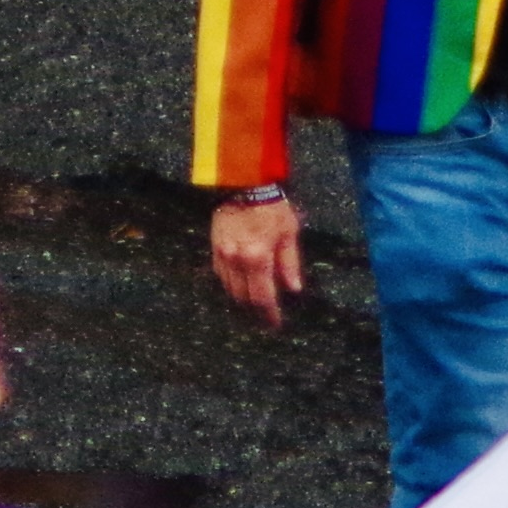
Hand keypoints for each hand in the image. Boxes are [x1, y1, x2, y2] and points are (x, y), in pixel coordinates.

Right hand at [209, 191, 303, 327]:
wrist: (243, 183)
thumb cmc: (271, 206)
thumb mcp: (288, 232)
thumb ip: (290, 264)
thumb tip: (293, 289)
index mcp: (258, 257)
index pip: (263, 297)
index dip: (269, 314)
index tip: (275, 324)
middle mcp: (237, 260)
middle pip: (244, 297)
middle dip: (256, 310)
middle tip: (266, 315)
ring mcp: (223, 254)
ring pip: (230, 289)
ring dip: (242, 299)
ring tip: (254, 303)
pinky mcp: (214, 247)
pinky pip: (221, 275)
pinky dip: (231, 284)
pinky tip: (240, 284)